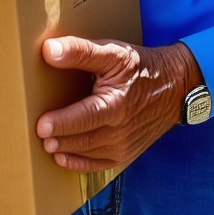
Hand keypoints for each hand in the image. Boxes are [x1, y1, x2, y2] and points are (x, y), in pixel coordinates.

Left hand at [35, 37, 200, 172]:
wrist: (175, 86)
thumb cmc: (141, 66)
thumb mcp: (113, 52)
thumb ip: (81, 51)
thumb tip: (50, 50)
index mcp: (116, 103)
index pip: (83, 117)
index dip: (62, 123)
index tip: (41, 125)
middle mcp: (120, 130)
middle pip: (82, 138)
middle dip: (59, 138)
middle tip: (38, 136)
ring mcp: (123, 145)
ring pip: (87, 153)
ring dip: (66, 150)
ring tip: (47, 144)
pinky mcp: (126, 153)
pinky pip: (98, 164)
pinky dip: (79, 163)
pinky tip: (63, 156)